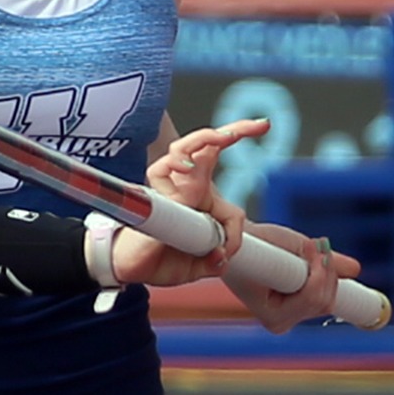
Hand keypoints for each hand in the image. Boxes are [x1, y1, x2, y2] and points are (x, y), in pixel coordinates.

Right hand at [109, 120, 261, 286]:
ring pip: (184, 150)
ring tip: (225, 139)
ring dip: (205, 141)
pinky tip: (186, 167)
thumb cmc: (161, 260)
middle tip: (260, 125)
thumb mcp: (198, 264)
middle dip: (235, 130)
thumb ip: (213, 259)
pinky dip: (175, 165)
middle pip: (207, 145)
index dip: (238, 135)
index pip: (218, 158)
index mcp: (199, 193)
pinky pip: (163, 171)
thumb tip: (221, 254)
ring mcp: (167, 187)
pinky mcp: (152, 195)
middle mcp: (184, 184)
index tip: (264, 125)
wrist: (129, 269)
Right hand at [224, 222, 361, 332]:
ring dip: (328, 271)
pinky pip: (325, 297)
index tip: (316, 246)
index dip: (320, 272)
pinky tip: (320, 260)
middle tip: (317, 242)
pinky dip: (326, 277)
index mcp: (273, 316)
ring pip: (328, 300)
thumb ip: (320, 258)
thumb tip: (356, 269)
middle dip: (327, 270)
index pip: (312, 298)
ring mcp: (291, 319)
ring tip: (314, 247)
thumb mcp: (286, 245)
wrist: (238, 247)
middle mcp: (282, 323)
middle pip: (323, 301)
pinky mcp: (298, 311)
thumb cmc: (255, 245)